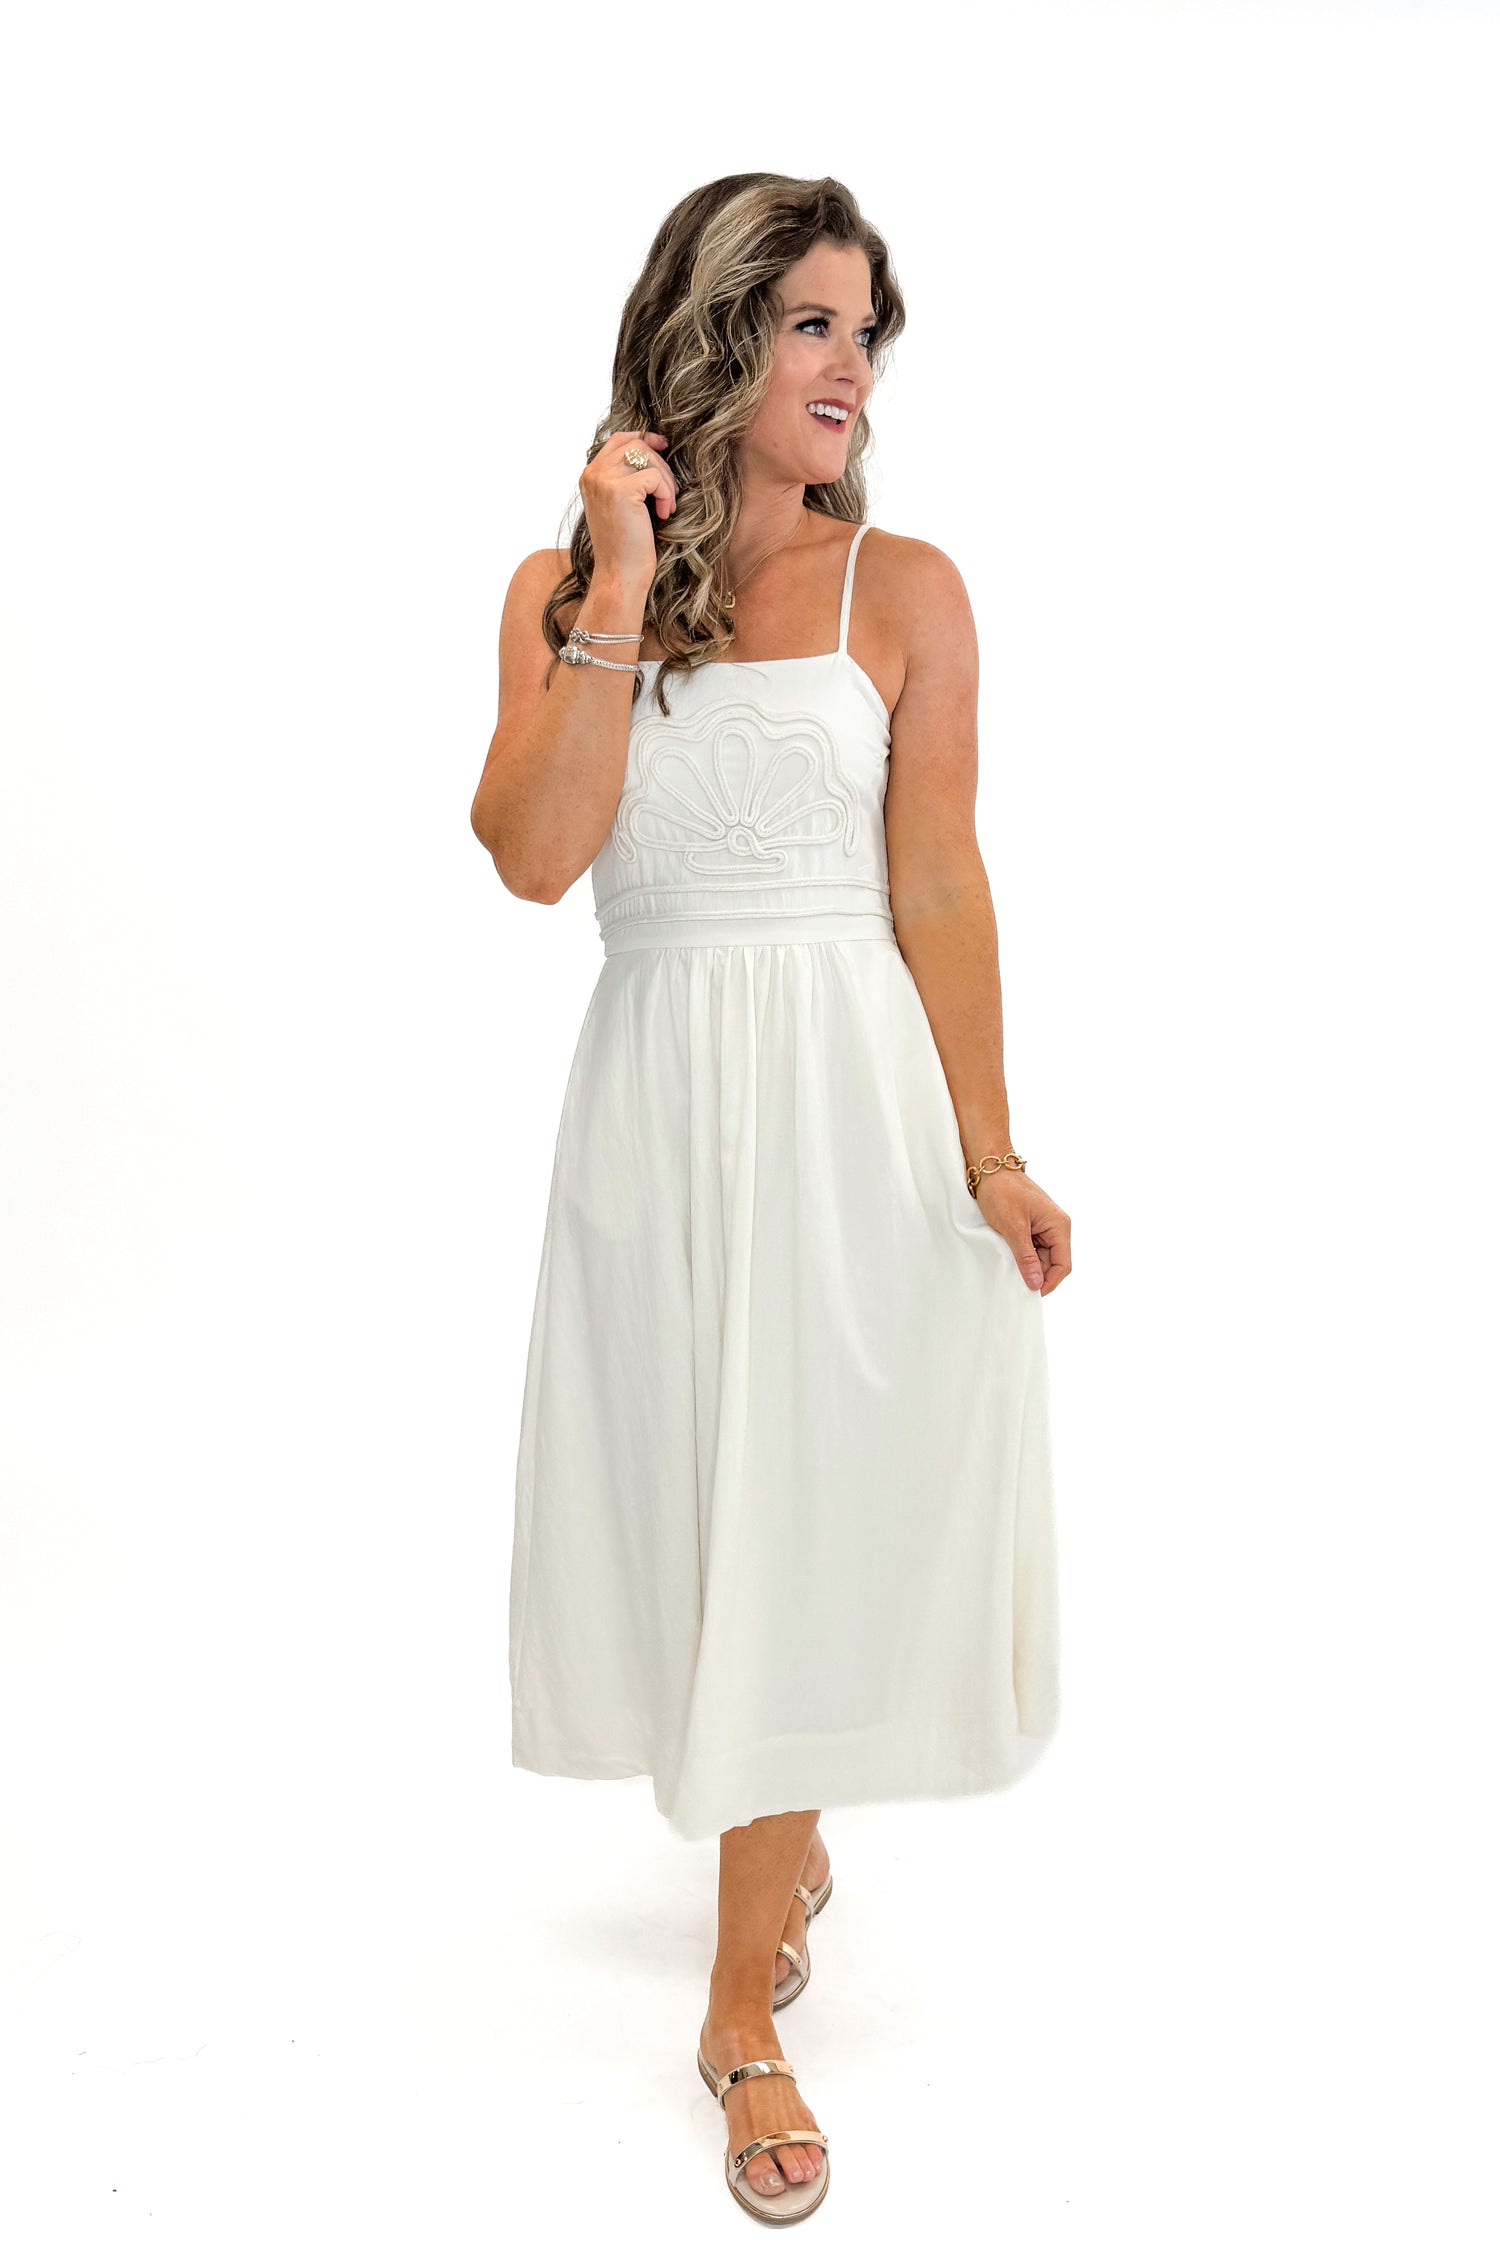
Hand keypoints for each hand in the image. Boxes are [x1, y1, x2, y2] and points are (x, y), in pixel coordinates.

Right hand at [579, 429, 678, 592]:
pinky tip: (664, 514)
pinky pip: (655, 476)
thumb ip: (625, 476)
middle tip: (669, 493)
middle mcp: (592, 474)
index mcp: (590, 475)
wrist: (619, 574)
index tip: (663, 447)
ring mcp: (604, 480)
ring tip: (667, 505)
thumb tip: (651, 445)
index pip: (618, 439)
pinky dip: (666, 494)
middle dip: (660, 464)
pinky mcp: (620, 490)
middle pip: (636, 444)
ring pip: (647, 457)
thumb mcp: (620, 504)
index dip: (643, 438)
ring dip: (666, 480)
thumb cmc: (625, 544)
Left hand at [975, 1171, 1071, 1294]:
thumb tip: (1036, 1283)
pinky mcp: (1033, 1226)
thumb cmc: (1002, 1192)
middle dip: (1037, 1274)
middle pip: (1053, 1263)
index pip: (1063, 1265)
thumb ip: (1025, 1257)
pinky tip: (1009, 1257)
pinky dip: (1022, 1256)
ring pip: (1042, 1257)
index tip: (1031, 1293)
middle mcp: (1056, 1227)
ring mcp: (1045, 1226)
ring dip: (1028, 1265)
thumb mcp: (1013, 1228)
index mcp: (1059, 1226)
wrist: (989, 1169)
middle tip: (1016, 1283)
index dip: (1049, 1282)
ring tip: (1009, 1267)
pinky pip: (1033, 1248)